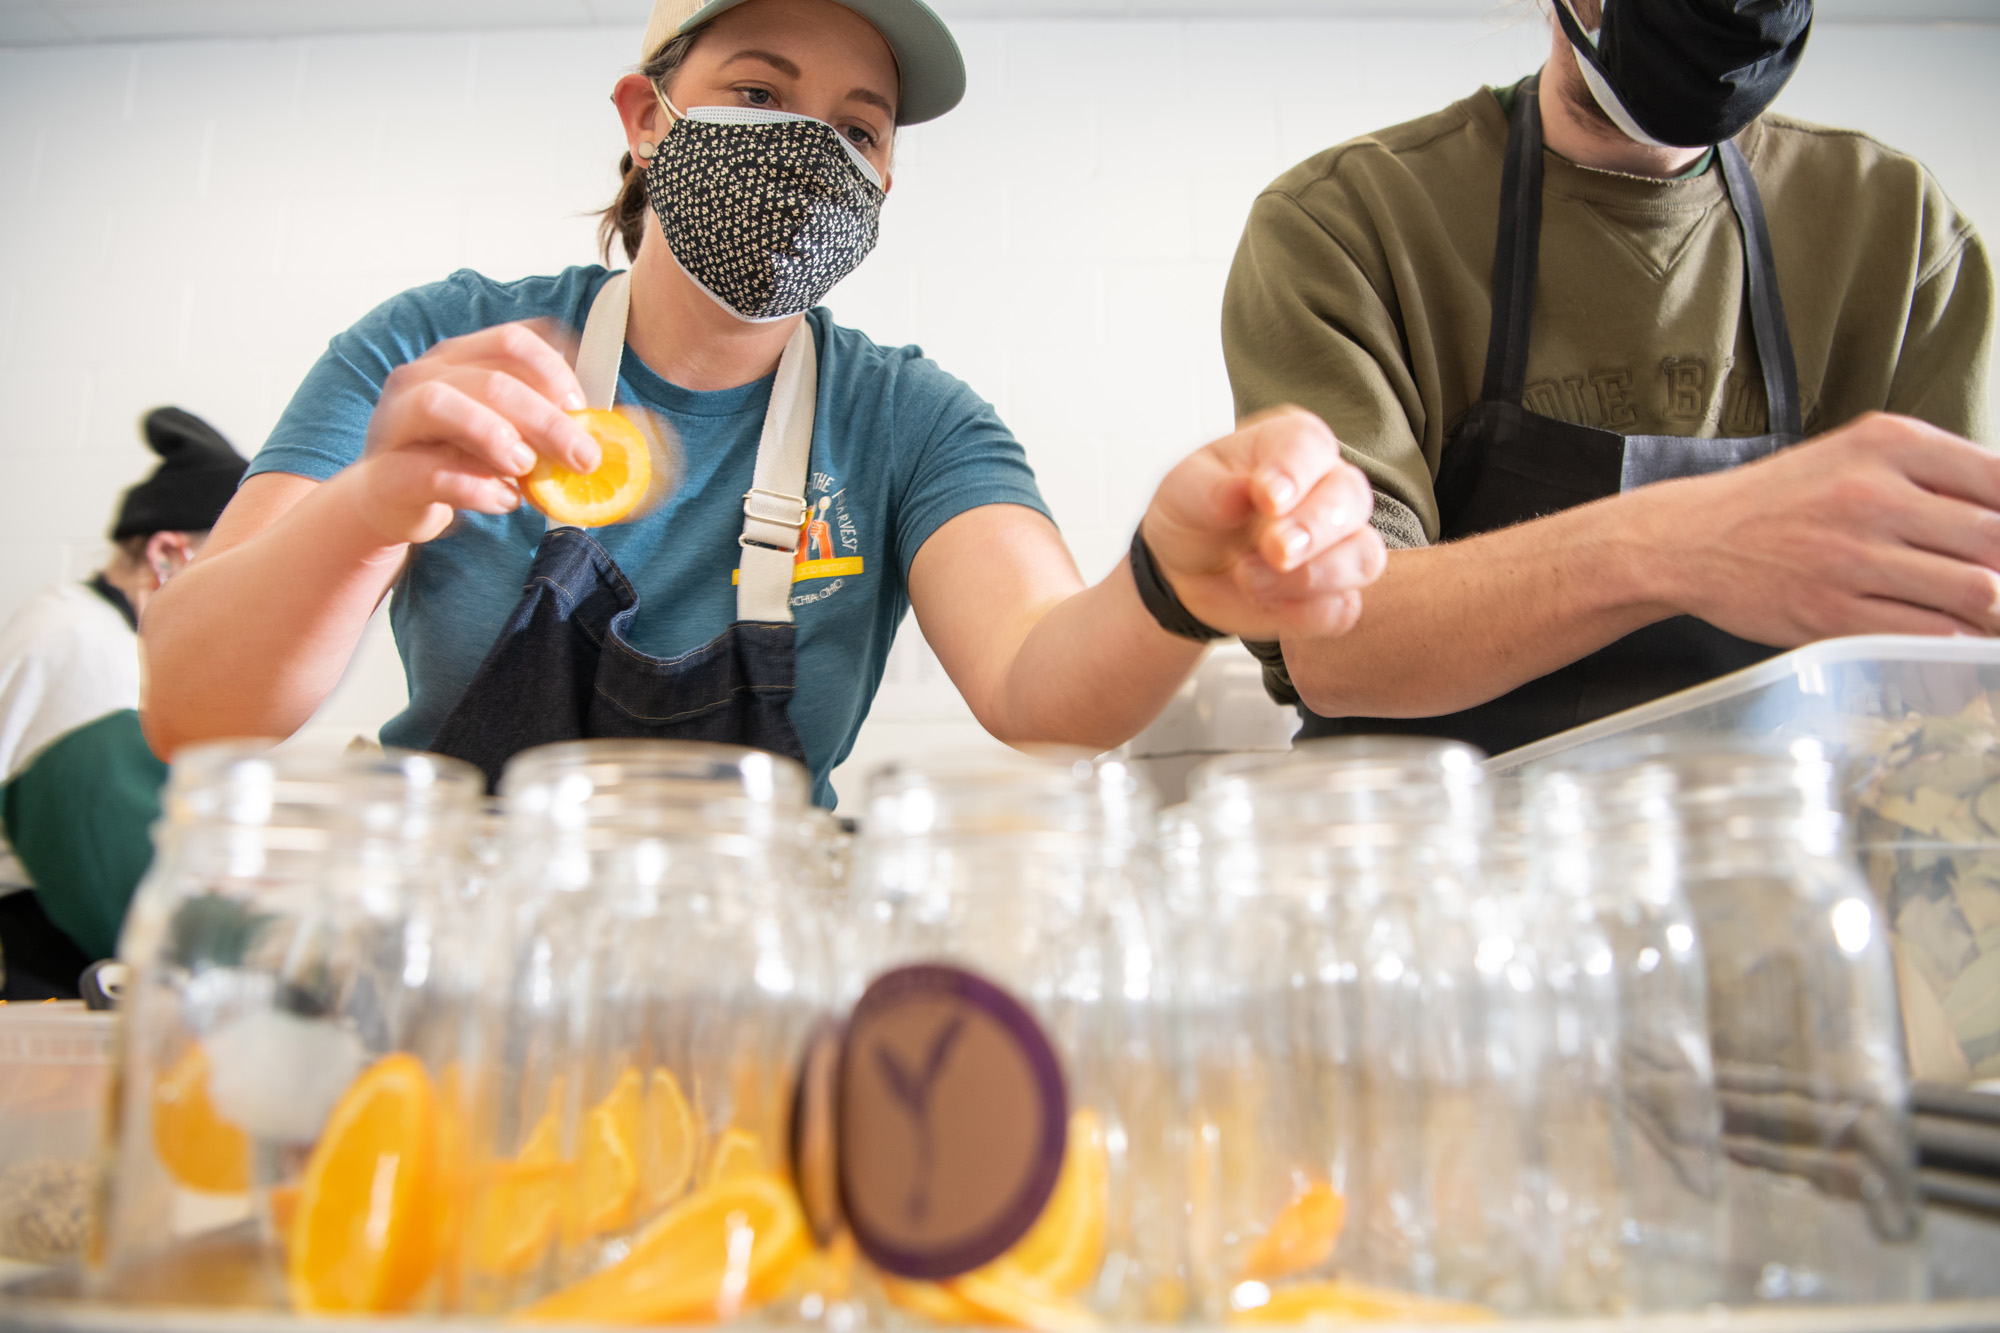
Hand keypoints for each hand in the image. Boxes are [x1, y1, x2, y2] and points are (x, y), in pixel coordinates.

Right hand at [343, 323, 601, 544]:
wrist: (391, 501)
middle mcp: (422, 378)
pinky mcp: (385, 472)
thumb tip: (605, 437)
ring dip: (495, 435)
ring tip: (526, 468)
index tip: (583, 409)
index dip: (555, 371)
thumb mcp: (502, 433)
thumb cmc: (455, 458)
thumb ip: (541, 427)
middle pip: (490, 379)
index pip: (512, 340)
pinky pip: (426, 470)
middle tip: (582, 457)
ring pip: (440, 404)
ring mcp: (395, 422)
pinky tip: (503, 499)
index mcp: (457, 358)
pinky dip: (473, 486)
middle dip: (547, 420)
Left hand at [1140, 406, 1386, 639]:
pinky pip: (1343, 608)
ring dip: (1313, 575)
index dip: (1294, 471)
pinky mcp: (1333, 594)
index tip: (1268, 498)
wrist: (1185, 568)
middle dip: (1315, 528)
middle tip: (1275, 550)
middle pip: (1351, 498)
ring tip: (1250, 580)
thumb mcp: (1185, 490)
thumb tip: (1239, 494)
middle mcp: (1327, 488)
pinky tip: (1266, 604)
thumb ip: (1212, 490)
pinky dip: (1307, 612)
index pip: (1311, 445)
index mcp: (1292, 447)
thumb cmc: (1196, 512)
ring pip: (1363, 556)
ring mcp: (1339, 543)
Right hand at [1657, 412, 1999, 642]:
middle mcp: (1872, 493)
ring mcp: (1851, 556)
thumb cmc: (1779, 501)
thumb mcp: (1854, 456)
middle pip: (1996, 539)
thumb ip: (1932, 476)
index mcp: (1887, 443)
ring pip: (1975, 590)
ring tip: (1987, 614)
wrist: (1689, 539)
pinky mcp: (1833, 612)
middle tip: (1998, 583)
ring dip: (1995, 611)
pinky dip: (1955, 640)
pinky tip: (1952, 633)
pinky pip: (1928, 633)